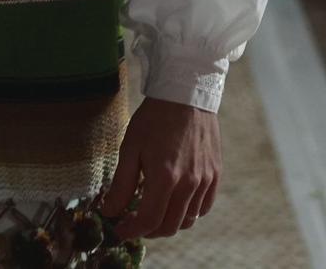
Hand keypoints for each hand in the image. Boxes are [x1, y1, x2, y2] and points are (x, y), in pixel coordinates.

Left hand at [100, 99, 220, 239]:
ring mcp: (205, 179)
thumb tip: (110, 211)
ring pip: (188, 220)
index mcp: (165, 177)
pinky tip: (177, 202)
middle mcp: (188, 183)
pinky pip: (205, 206)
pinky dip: (190, 212)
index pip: (148, 221)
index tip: (120, 230)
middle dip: (148, 231)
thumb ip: (121, 185)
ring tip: (156, 211)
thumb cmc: (156, 118)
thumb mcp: (130, 148)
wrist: (187, 93)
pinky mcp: (215, 173)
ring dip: (169, 222)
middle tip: (135, 222)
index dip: (131, 231)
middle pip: (169, 226)